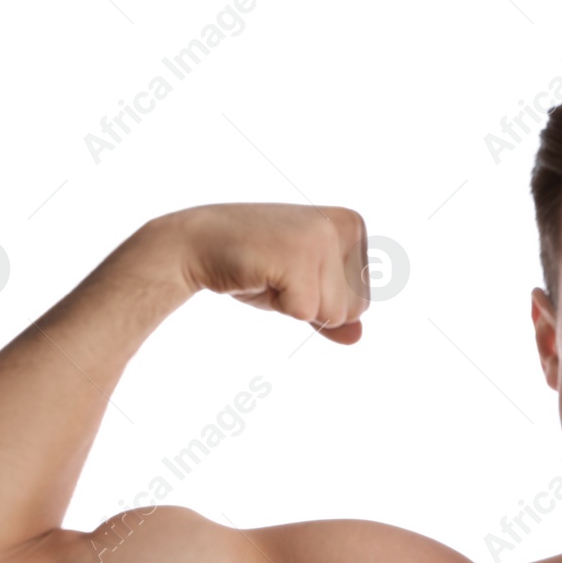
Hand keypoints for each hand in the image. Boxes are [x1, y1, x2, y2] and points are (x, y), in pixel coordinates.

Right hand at [153, 202, 370, 344]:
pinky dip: (281, 306)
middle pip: (356, 309)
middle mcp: (346, 226)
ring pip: (335, 314)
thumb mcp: (302, 286)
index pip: (363, 300)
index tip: (294, 272)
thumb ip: (332, 309)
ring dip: (296, 306)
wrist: (198, 242)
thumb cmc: (255, 263)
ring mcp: (323, 238)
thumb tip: (357, 337)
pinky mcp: (300, 257)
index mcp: (354, 225)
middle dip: (313, 306)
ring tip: (273, 273)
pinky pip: (306, 313)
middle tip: (281, 274)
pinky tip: (263, 276)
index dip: (322, 299)